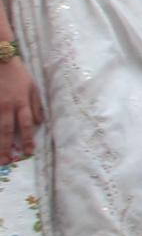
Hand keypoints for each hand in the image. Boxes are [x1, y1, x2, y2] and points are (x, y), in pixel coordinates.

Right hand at [0, 50, 41, 164]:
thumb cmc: (17, 74)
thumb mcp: (33, 87)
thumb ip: (37, 105)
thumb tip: (41, 123)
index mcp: (21, 102)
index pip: (26, 125)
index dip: (28, 139)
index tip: (29, 152)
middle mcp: (7, 106)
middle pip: (7, 130)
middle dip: (8, 148)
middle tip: (8, 161)